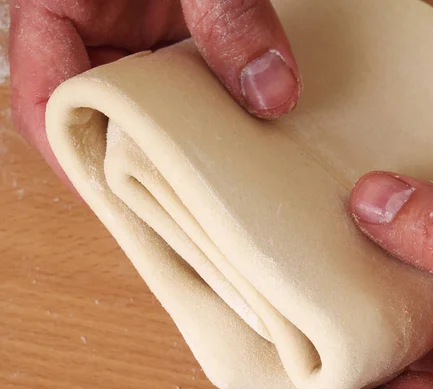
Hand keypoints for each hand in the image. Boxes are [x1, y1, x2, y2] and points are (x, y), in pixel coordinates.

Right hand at [9, 0, 300, 183]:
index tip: (121, 198)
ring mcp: (136, 38)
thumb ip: (226, 13)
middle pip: (100, 118)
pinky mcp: (175, 38)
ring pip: (147, 111)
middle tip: (187, 208)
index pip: (44, 99)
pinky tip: (244, 137)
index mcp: (57, 8)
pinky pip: (186, 89)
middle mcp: (94, 33)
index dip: (75, 156)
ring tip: (220, 186)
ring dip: (183, 145)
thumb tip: (272, 92)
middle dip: (138, 164)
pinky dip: (212, 116)